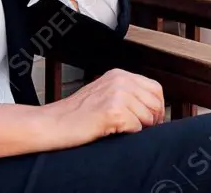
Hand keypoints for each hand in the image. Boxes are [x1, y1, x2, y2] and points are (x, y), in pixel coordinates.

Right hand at [41, 69, 165, 148]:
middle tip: (140, 130)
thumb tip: (154, 109)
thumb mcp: (104, 94)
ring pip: (148, 117)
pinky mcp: (113, 111)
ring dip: (139, 128)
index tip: (152, 121)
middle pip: (155, 102)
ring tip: (120, 130)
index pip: (155, 88)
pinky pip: (137, 127)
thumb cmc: (75, 116)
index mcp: (119, 75)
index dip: (158, 107)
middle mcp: (120, 80)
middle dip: (152, 120)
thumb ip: (126, 95)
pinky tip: (112, 131)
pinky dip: (129, 134)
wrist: (52, 124)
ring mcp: (116, 94)